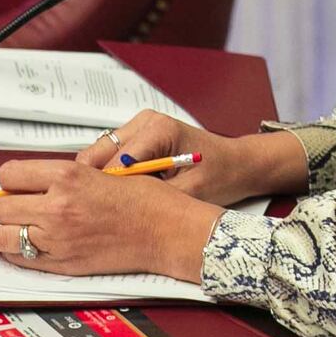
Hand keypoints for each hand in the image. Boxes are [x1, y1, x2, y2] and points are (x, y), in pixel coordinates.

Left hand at [0, 159, 223, 282]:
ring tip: (15, 230)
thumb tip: (30, 183)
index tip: (17, 185)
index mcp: (67, 176)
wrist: (167, 231)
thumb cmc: (144, 199)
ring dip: (2, 233)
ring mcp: (58, 239)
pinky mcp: (64, 264)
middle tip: (18, 208)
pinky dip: (16, 253)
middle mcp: (57, 207)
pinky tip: (27, 246)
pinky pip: (19, 259)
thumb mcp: (100, 172)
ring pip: (0, 237)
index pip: (8, 175)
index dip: (11, 180)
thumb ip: (63, 177)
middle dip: (5, 206)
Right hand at [74, 110, 307, 206]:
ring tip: (113, 205)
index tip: (99, 214)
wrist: (237, 164)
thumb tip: (120, 212)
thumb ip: (153, 198)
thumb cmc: (221, 176)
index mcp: (158, 129)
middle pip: (100, 153)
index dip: (106, 189)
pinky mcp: (137, 136)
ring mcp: (139, 126)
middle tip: (100, 213)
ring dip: (103, 180)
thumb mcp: (189, 193)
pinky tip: (123, 195)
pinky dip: (112, 176)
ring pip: (101, 155)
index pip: (116, 161)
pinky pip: (111, 157)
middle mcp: (145, 121)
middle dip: (98, 184)